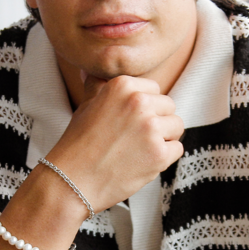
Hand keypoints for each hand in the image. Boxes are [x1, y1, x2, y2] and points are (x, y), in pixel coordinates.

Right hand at [45, 73, 183, 211]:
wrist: (71, 180)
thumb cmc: (78, 143)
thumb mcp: (87, 105)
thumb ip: (99, 85)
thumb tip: (93, 69)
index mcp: (122, 85)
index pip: (154, 89)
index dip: (145, 106)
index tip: (130, 121)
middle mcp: (139, 102)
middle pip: (169, 106)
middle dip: (157, 121)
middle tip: (134, 138)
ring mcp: (150, 127)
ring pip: (176, 126)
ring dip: (164, 138)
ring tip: (139, 149)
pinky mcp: (159, 153)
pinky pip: (177, 148)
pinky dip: (165, 157)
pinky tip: (143, 161)